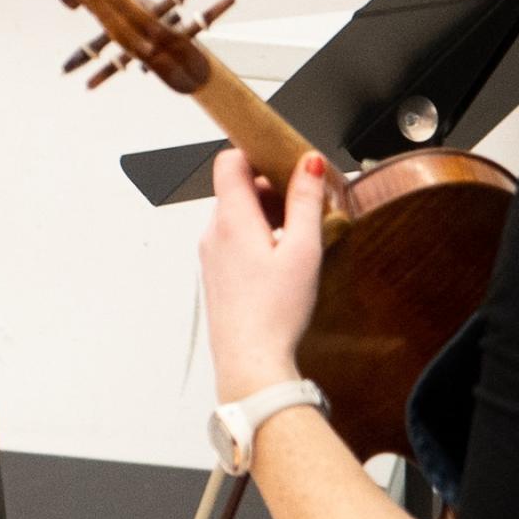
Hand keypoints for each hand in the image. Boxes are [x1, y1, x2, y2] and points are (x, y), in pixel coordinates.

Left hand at [199, 147, 326, 402]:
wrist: (251, 364)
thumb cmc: (275, 313)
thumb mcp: (303, 250)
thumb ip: (305, 201)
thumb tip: (308, 162)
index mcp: (231, 219)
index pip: (229, 161)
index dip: (257, 154)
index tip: (285, 164)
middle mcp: (213, 232)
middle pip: (237, 188)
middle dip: (271, 189)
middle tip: (305, 207)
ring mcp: (210, 255)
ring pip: (236, 215)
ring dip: (265, 215)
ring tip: (298, 238)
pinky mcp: (215, 275)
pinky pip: (232, 239)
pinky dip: (256, 237)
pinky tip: (282, 263)